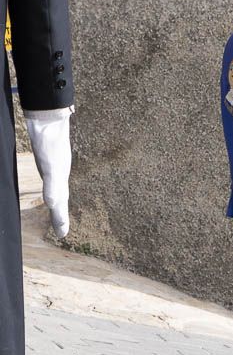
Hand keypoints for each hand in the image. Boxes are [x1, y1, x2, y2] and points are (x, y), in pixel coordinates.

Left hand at [26, 108, 72, 237]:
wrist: (48, 118)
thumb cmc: (50, 142)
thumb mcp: (51, 167)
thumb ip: (53, 185)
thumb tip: (52, 204)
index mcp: (59, 180)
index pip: (60, 205)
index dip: (60, 220)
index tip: (62, 235)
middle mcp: (58, 175)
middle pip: (60, 199)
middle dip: (60, 215)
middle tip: (62, 232)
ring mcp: (55, 167)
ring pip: (57, 189)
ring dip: (57, 201)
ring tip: (57, 210)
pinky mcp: (49, 158)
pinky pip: (51, 178)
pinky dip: (51, 186)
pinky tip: (49, 185)